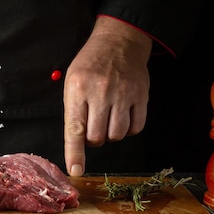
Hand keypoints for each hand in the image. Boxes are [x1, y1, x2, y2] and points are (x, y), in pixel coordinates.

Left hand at [63, 16, 151, 176]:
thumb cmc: (91, 65)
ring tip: (108, 117)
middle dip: (94, 138)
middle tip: (94, 123)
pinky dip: (129, 129)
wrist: (119, 42)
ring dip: (111, 134)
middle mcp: (100, 92)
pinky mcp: (141, 96)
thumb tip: (76, 145)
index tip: (76, 171)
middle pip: (97, 137)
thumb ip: (73, 112)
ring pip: (117, 135)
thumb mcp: (72, 82)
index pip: (75, 129)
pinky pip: (136, 128)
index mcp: (78, 90)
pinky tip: (124, 116)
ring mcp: (123, 94)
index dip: (75, 154)